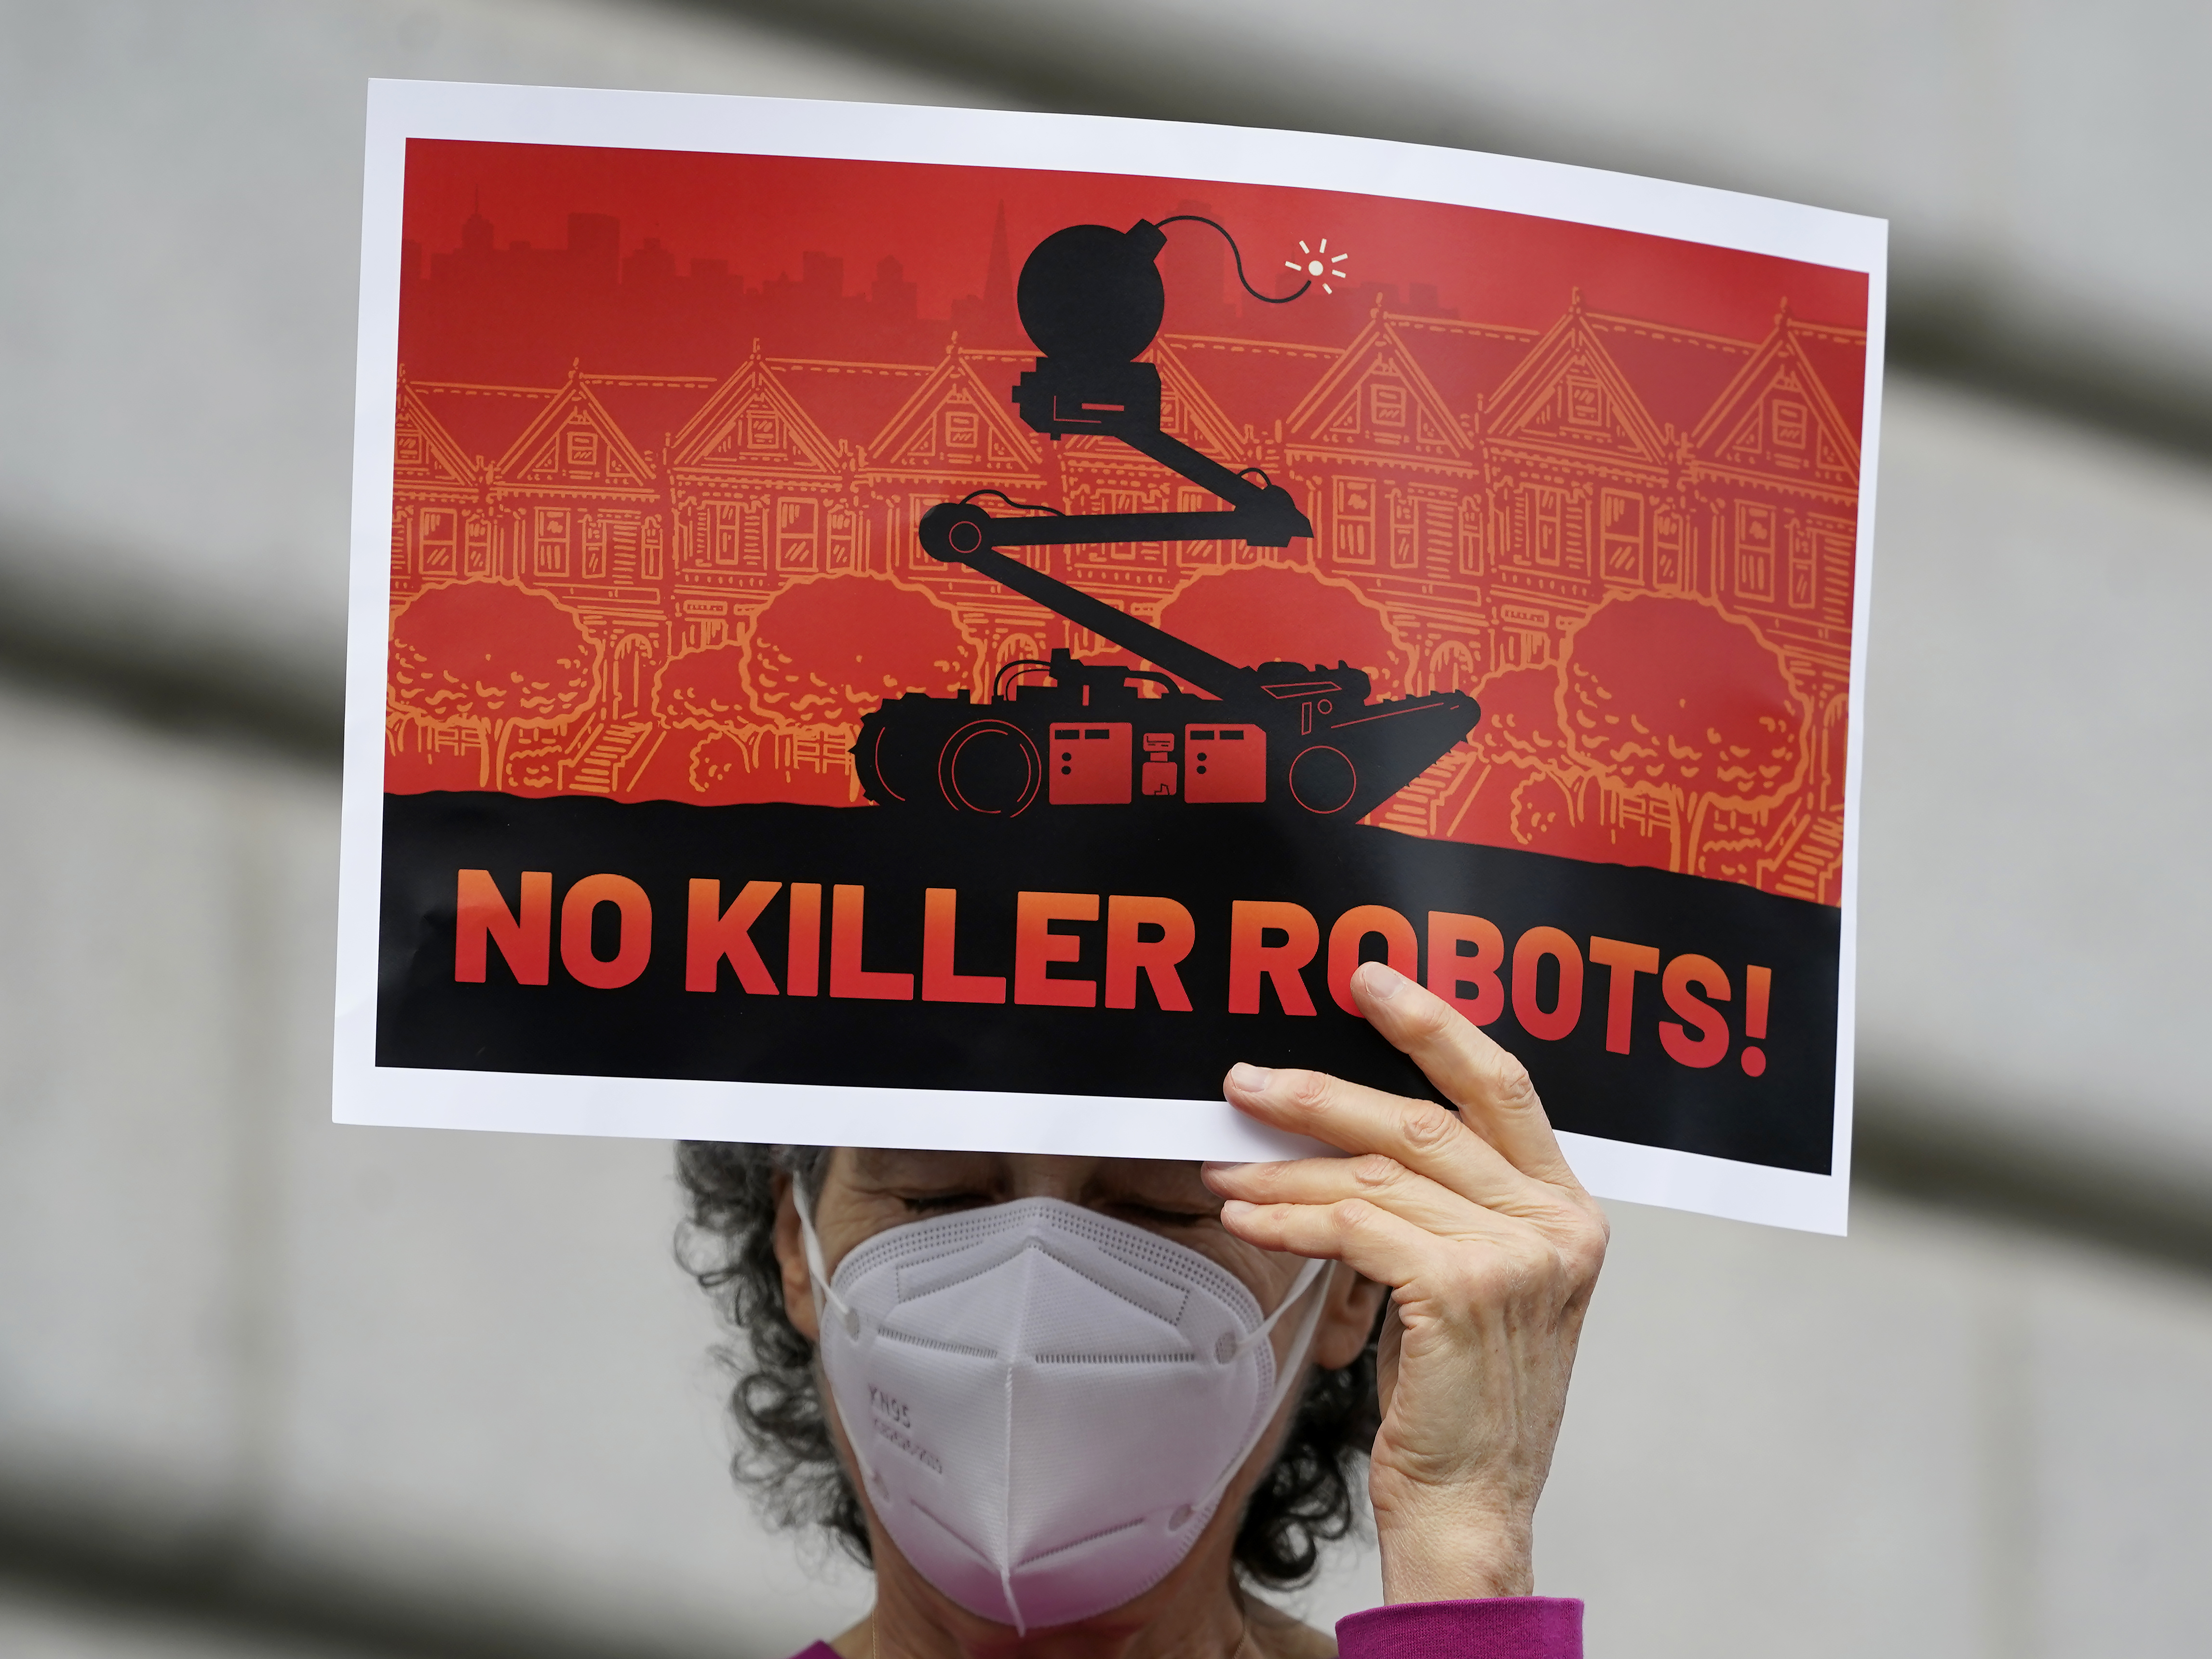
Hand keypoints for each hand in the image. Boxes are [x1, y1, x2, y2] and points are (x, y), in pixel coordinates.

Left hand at [1204, 959, 1607, 1603]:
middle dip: (1325, 1089)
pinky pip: (1356, 1225)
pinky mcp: (1462, 1288)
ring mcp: (1516, 1255)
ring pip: (1378, 1174)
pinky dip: (1292, 1216)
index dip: (1432, 1024)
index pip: (1501, 1085)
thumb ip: (1438, 1203)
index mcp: (1567, 1209)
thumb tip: (1342, 1131)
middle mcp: (1555, 1223)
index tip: (1366, 980)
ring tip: (1223, 1168)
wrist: (1472, 1508)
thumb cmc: (1461, 1399)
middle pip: (1425, 1119)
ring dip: (1286, 1167)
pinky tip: (1249, 1216)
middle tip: (1246, 1078)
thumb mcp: (1471, 1282)